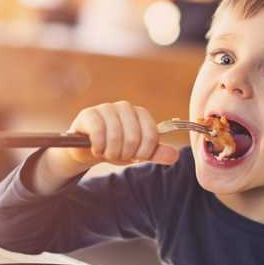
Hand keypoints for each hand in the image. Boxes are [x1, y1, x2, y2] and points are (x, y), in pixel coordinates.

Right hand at [33, 101, 178, 194]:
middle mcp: (125, 107)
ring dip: (111, 152)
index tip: (136, 157)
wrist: (88, 149)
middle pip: (134, 136)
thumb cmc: (116, 148)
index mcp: (141, 114)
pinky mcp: (89, 114)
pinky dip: (98, 147)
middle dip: (126, 154)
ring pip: (116, 135)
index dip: (144, 152)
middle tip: (118, 155)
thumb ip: (155, 153)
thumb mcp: (137, 153)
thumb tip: (175, 156)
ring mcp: (106, 108)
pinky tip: (96, 149)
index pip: (151, 134)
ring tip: (106, 153)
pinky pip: (99, 132)